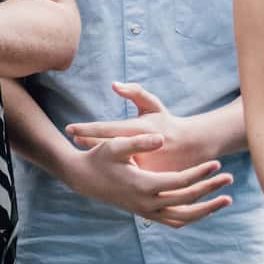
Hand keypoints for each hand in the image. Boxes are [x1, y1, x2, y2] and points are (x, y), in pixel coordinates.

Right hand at [62, 131, 233, 227]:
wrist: (83, 178)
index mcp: (141, 186)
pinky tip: (204, 208)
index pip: (180, 182)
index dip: (200, 173)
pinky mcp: (145, 214)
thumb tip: (161, 138)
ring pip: (185, 217)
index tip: (216, 164)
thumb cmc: (98, 157)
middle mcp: (146, 203)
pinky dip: (192, 217)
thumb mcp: (114, 145)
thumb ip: (139, 142)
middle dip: (210, 189)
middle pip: (187, 200)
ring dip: (207, 209)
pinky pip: (175, 221)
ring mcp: (146, 211)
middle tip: (229, 178)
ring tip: (226, 200)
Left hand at [66, 82, 211, 171]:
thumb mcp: (153, 105)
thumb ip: (134, 92)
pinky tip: (98, 170)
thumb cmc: (167, 122)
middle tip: (71, 140)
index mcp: (140, 129)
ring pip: (116, 164)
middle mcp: (142, 147)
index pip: (108, 129)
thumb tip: (114, 84)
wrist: (194, 146)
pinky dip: (114, 173)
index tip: (68, 128)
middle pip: (107, 147)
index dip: (86, 129)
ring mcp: (147, 165)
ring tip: (79, 155)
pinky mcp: (151, 179)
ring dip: (97, 159)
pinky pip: (128, 176)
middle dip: (87, 144)